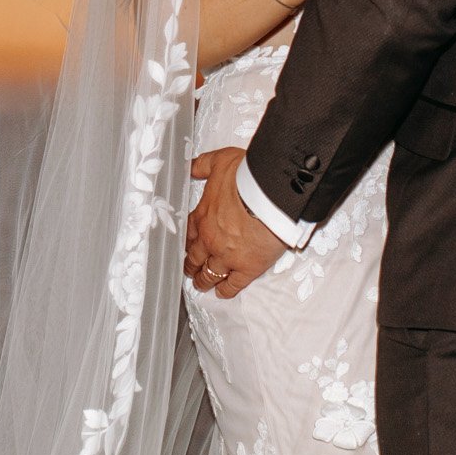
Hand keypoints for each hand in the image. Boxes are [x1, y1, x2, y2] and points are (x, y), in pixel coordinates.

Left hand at [183, 147, 288, 297]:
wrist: (270, 195)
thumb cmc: (246, 177)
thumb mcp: (219, 161)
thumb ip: (202, 165)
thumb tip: (188, 166)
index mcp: (202, 216)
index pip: (188, 234)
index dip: (186, 243)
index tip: (186, 248)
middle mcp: (210, 240)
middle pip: (195, 257)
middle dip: (191, 265)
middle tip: (190, 271)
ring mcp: (227, 256)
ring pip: (210, 274)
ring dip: (204, 280)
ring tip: (202, 285)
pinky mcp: (247, 268)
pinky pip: (233, 284)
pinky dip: (226, 290)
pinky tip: (222, 293)